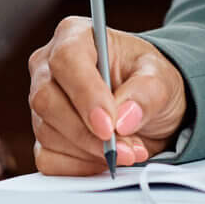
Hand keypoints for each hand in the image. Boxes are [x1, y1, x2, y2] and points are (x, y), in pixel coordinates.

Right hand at [29, 16, 187, 175]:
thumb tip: (123, 119)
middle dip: (89, 133)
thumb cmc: (149, 80)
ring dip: (91, 152)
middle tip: (127, 149)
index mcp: (75, 36)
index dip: (85, 95)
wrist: (148, 106)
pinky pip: (48, 159)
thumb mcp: (161, 79)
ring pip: (48, 133)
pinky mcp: (43, 134)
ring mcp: (43, 102)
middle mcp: (49, 66)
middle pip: (47, 100)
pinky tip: (105, 160)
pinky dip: (80, 167)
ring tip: (129, 150)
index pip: (67, 60)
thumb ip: (146, 94)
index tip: (109, 126)